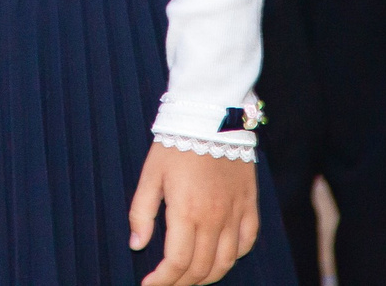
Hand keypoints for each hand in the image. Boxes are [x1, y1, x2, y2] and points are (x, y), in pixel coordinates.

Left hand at [128, 144, 257, 284]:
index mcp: (187, 212)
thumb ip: (141, 212)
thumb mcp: (150, 175)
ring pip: (226, 262)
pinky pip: (247, 241)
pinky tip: (220, 257)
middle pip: (201, 268)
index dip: (162, 281)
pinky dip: (234, 257)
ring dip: (207, 277)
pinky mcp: (249, 204)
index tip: (149, 285)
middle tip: (167, 283)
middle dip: (181, 283)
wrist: (211, 116)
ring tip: (190, 278)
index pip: (177, 262)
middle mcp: (214, 218)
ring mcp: (235, 212)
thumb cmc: (176, 144)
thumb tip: (136, 245)